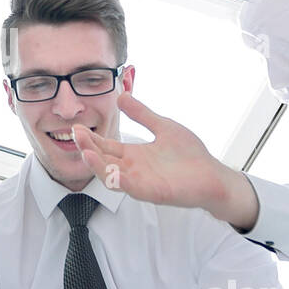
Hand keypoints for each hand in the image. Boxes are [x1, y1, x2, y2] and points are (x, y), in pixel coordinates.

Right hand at [71, 91, 258, 228]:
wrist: (213, 176)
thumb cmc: (191, 155)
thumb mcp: (163, 127)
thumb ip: (142, 114)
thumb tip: (121, 96)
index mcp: (134, 155)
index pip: (106, 147)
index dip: (91, 139)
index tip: (78, 127)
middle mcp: (133, 169)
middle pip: (103, 159)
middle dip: (88, 147)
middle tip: (76, 133)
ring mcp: (140, 181)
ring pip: (110, 174)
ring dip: (96, 164)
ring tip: (84, 150)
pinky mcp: (151, 192)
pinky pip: (128, 187)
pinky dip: (115, 179)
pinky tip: (107, 168)